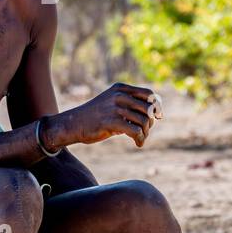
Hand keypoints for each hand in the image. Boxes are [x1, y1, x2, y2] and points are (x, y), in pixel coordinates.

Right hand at [45, 83, 163, 149]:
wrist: (74, 124)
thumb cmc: (96, 116)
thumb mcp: (112, 103)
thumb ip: (130, 104)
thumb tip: (155, 113)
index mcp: (120, 88)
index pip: (149, 93)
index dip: (156, 106)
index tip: (158, 117)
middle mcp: (119, 95)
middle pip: (149, 108)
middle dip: (150, 123)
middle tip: (145, 132)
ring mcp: (115, 108)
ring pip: (144, 121)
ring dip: (145, 133)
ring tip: (140, 139)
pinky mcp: (111, 122)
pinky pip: (135, 131)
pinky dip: (140, 139)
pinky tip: (138, 143)